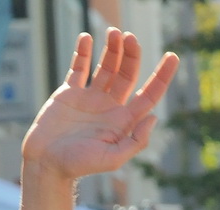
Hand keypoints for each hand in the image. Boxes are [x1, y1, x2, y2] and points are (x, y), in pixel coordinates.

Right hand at [22, 29, 179, 180]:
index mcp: (123, 121)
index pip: (149, 94)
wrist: (46, 163)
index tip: (172, 57)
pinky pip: (78, 67)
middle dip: (131, 55)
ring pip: (106, 67)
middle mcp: (110, 106)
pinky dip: (83, 52)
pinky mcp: (69, 93)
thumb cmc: (79, 165)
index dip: (162, 76)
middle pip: (127, 74)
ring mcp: (90, 98)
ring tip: (114, 33)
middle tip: (130, 37)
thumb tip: (154, 117)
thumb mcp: (113, 159)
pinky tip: (87, 38)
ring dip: (112, 49)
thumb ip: (136, 141)